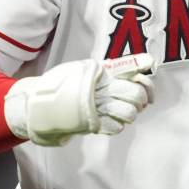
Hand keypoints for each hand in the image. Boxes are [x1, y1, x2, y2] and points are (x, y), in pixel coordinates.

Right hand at [5, 53, 155, 145]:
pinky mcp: (91, 123)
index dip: (146, 82)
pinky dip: (117, 125)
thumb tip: (149, 61)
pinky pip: (116, 127)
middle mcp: (101, 87)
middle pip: (136, 94)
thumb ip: (118, 67)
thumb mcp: (90, 69)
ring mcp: (97, 106)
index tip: (148, 90)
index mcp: (102, 71)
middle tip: (135, 102)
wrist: (40, 101)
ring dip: (129, 114)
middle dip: (140, 100)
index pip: (133, 70)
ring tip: (120, 112)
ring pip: (129, 113)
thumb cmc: (67, 84)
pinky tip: (109, 120)